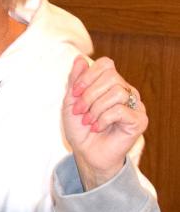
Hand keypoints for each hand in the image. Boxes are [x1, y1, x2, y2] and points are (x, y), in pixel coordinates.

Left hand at [63, 55, 147, 188]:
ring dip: (95, 108)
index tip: (74, 93)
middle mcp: (126, 91)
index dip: (88, 76)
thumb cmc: (80, 127)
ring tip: (88, 121)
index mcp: (110, 84)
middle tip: (79, 111)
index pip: (106, 65)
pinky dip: (103, 119)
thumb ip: (76, 80)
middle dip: (89, 94)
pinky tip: (97, 127)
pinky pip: (120, 110)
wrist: (86, 152)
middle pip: (111, 77)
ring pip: (117, 93)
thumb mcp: (72, 101)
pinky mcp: (139, 120)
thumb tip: (80, 59)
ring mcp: (134, 105)